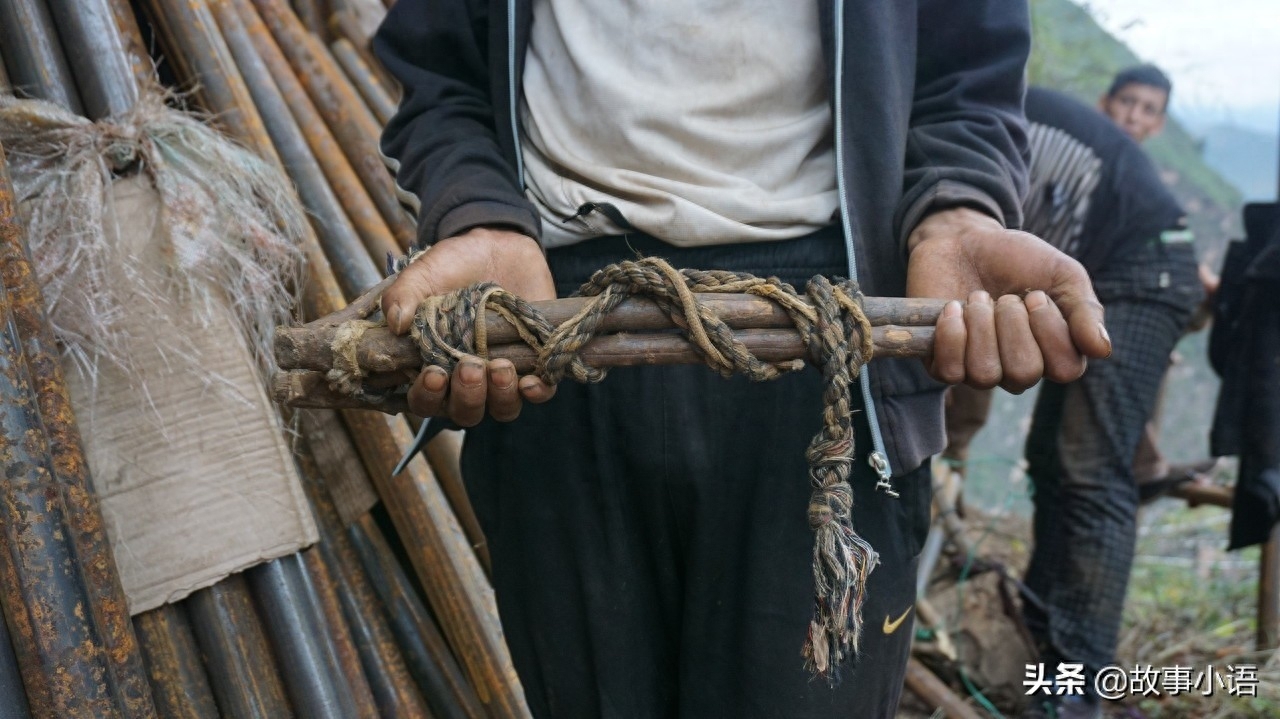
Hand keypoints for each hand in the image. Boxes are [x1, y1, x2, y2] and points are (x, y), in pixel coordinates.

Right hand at [381, 227, 557, 424]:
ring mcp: (501, 374)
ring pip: (502, 408)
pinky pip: (540, 393)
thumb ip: (404, 295)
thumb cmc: (452, 266)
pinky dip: (538, 392)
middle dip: (467, 395)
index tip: (433, 373)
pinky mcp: (535, 363)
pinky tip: (532, 381)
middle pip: (464, 412)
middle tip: (470, 365)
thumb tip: (397, 323)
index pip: (425, 401)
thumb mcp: (423, 275)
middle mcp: (467, 380)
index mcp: (433, 366)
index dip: (427, 397)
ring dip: (501, 395)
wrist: (496, 246)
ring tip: (500, 366)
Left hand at [905, 207, 1110, 391]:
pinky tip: (953, 308)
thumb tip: (1102, 349)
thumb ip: (1085, 310)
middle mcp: (1017, 368)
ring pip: (985, 374)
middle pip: (1024, 373)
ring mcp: (978, 368)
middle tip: (1006, 296)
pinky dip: (952, 335)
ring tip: (978, 298)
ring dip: (981, 325)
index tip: (1037, 296)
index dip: (1051, 331)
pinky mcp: (942, 362)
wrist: (964, 239)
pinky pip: (949, 372)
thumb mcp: (1062, 274)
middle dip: (1013, 324)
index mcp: (1054, 352)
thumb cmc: (1017, 259)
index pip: (1066, 369)